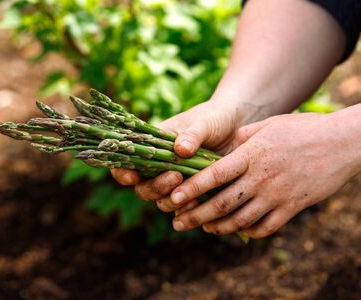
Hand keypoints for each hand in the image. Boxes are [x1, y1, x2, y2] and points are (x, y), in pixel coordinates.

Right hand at [110, 100, 240, 209]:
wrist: (237, 127)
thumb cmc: (213, 118)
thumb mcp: (203, 122)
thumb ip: (192, 135)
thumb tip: (180, 149)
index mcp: (152, 145)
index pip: (126, 162)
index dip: (123, 173)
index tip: (133, 176)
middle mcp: (159, 166)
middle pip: (143, 188)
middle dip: (155, 187)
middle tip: (175, 177)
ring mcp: (175, 181)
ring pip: (161, 201)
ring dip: (170, 199)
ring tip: (190, 190)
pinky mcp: (192, 192)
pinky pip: (184, 207)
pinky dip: (188, 209)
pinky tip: (199, 204)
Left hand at [170, 112, 360, 238]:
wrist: (342, 142)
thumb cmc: (302, 129)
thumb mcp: (268, 126)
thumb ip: (242, 138)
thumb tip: (222, 149)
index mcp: (251, 155)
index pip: (214, 174)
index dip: (192, 188)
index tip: (174, 199)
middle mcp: (261, 178)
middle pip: (222, 202)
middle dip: (196, 215)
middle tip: (177, 222)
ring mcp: (278, 195)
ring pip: (241, 219)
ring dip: (218, 226)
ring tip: (204, 227)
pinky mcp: (293, 207)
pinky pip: (266, 227)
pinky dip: (248, 231)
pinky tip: (237, 229)